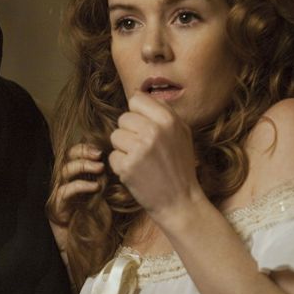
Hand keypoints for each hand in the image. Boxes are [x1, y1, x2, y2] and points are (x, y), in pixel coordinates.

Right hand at [47, 143, 104, 257]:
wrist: (89, 250)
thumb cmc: (100, 223)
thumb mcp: (109, 197)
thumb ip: (110, 179)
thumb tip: (121, 161)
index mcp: (77, 176)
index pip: (75, 153)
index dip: (86, 148)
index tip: (102, 149)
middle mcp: (66, 182)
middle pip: (67, 157)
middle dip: (82, 152)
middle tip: (99, 154)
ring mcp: (60, 194)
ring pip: (64, 171)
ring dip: (82, 166)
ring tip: (99, 168)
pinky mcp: (57, 207)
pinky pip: (65, 191)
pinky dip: (80, 186)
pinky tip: (94, 187)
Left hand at [108, 91, 202, 224]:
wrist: (180, 201)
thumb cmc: (179, 165)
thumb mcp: (181, 132)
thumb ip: (163, 111)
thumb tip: (138, 93)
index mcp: (168, 119)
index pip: (136, 99)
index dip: (137, 113)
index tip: (145, 127)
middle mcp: (154, 131)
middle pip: (123, 118)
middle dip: (129, 133)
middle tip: (145, 149)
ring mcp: (139, 149)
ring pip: (115, 136)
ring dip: (124, 149)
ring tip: (141, 161)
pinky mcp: (127, 166)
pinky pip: (112, 156)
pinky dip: (121, 165)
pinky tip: (136, 172)